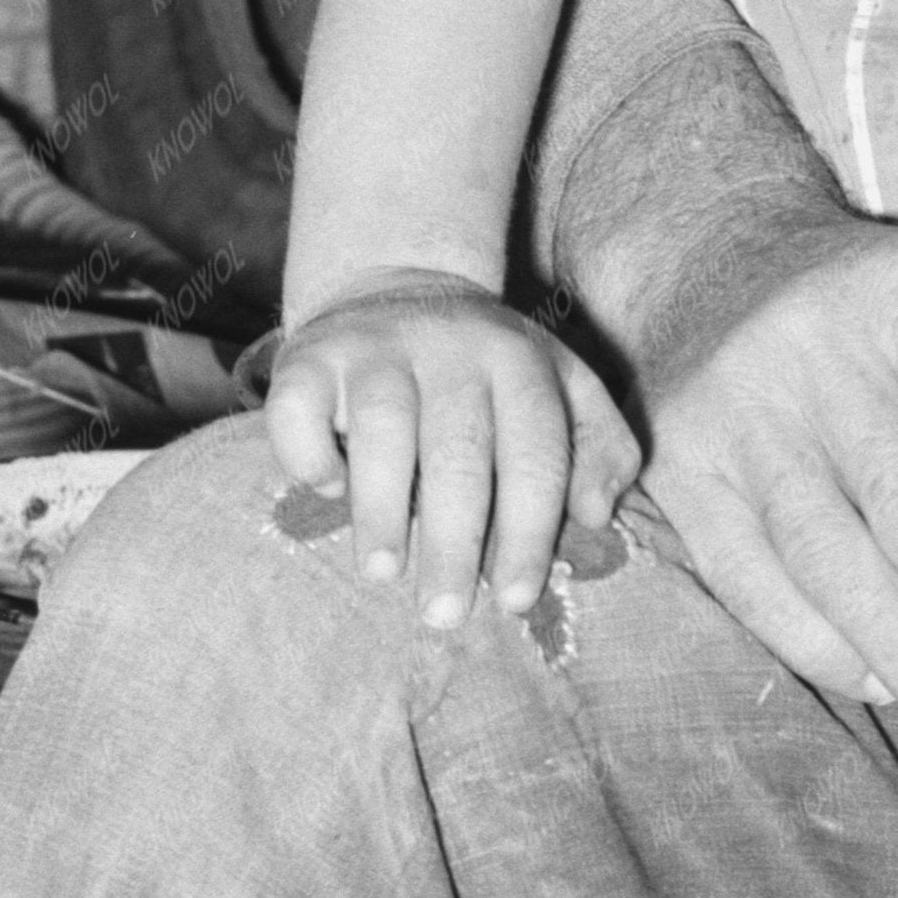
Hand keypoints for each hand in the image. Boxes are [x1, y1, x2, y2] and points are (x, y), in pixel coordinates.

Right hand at [265, 273, 636, 628]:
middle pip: (458, 452)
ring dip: (381, 507)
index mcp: (520, 362)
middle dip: (455, 541)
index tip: (515, 600)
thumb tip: (596, 515)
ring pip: (381, 428)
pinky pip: (300, 409)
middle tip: (444, 613)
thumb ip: (597, 448)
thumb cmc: (488, 372)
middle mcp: (451, 348)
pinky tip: (328, 491)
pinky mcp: (310, 355)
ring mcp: (376, 347)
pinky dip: (310, 457)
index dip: (528, 532)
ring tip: (382, 571)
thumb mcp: (561, 388)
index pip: (535, 454)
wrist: (401, 284)